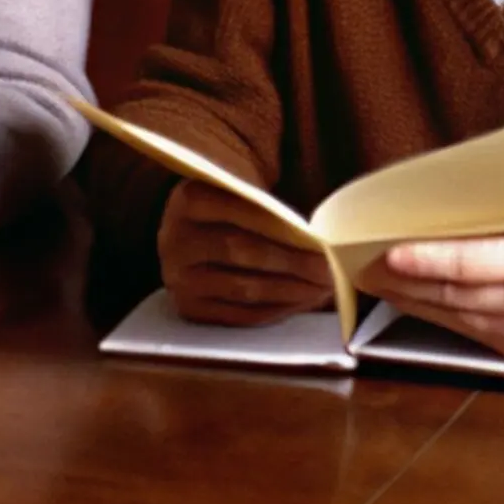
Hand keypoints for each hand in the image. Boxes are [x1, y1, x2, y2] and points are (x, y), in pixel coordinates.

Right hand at [158, 181, 333, 324]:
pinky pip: (238, 315)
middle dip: (292, 263)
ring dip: (289, 291)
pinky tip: (300, 302)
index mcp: (189, 199)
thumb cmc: (230, 203)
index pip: (241, 210)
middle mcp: (175, 241)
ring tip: (322, 289)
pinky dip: (274, 310)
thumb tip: (316, 240)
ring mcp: (178, 279)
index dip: (282, 227)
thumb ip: (267, 207)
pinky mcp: (188, 309)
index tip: (320, 240)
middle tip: (328, 269)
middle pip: (242, 251)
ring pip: (242, 288)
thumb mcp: (240, 188)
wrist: (192, 225)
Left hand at [364, 219, 503, 363]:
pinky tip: (413, 300)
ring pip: (455, 317)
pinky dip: (436, 315)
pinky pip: (467, 333)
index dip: (429, 261)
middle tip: (366, 264)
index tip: (390, 254)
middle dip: (405, 281)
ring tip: (379, 281)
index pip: (473, 264)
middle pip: (455, 295)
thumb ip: (496, 223)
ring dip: (411, 299)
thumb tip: (433, 219)